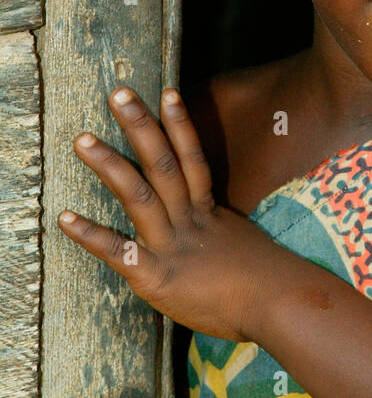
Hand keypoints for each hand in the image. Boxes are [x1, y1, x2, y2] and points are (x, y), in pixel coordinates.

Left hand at [57, 86, 276, 341]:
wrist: (279, 305)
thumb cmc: (267, 283)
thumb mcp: (243, 245)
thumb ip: (220, 234)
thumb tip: (212, 230)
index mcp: (209, 213)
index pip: (193, 159)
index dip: (179, 125)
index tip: (167, 92)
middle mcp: (189, 221)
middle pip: (163, 165)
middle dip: (141, 127)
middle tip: (119, 94)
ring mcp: (173, 246)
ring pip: (139, 197)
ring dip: (110, 165)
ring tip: (83, 140)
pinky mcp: (157, 277)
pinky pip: (120, 252)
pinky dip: (92, 236)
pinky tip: (65, 218)